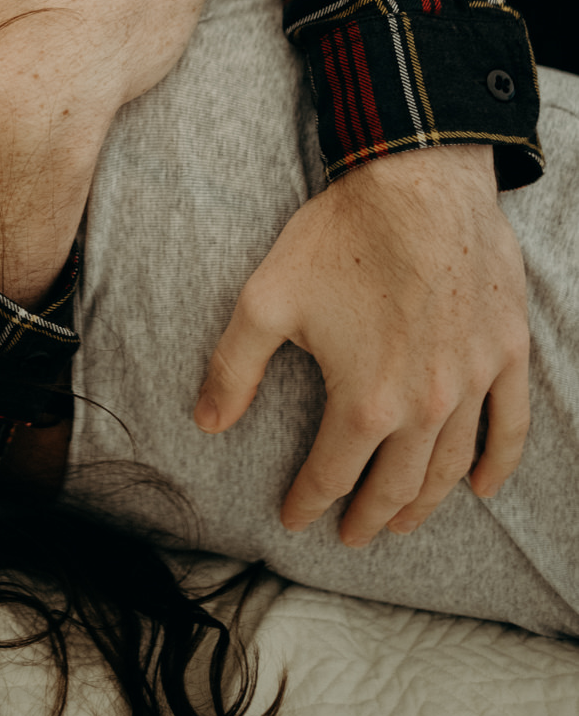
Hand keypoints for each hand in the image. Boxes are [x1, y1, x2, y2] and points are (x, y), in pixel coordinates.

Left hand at [194, 143, 529, 545]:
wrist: (417, 179)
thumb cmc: (340, 236)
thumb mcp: (265, 299)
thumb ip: (232, 368)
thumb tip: (205, 422)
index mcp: (366, 400)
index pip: (332, 475)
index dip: (308, 501)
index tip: (293, 515)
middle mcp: (426, 405)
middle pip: (396, 485)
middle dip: (368, 517)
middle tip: (351, 535)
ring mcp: (473, 381)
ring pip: (451, 467)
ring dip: (425, 503)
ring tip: (401, 520)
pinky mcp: (505, 352)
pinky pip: (510, 426)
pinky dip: (496, 465)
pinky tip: (482, 488)